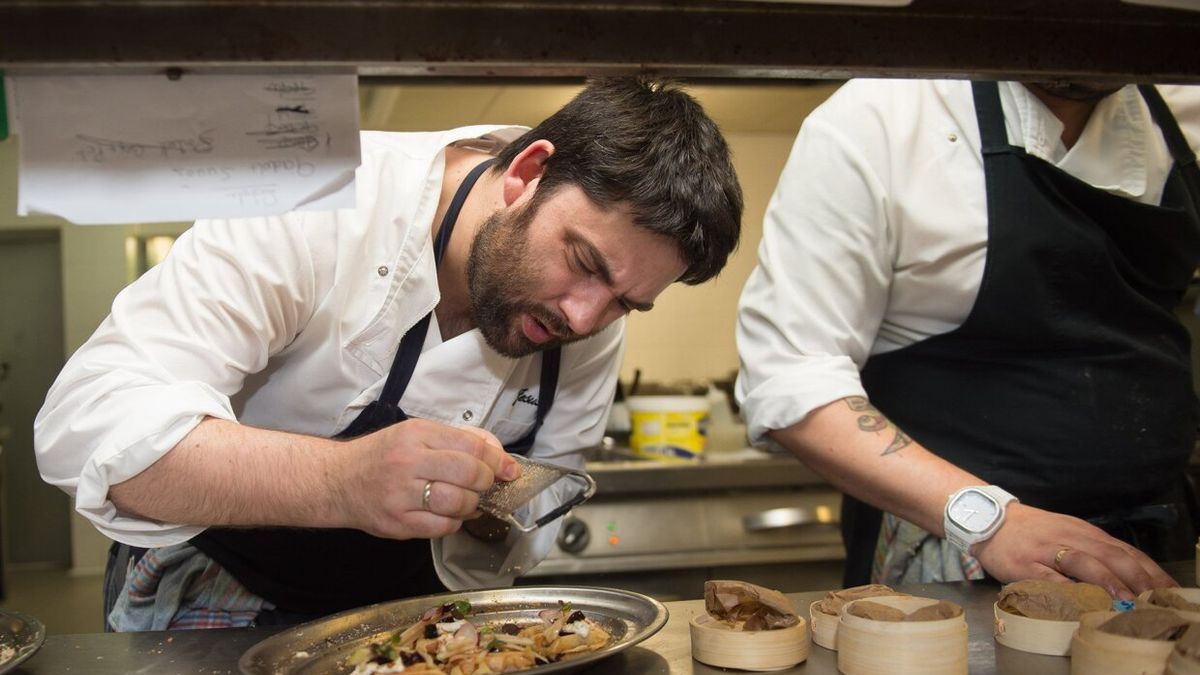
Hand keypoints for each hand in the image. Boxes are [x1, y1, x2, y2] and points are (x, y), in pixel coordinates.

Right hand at [336, 419, 519, 540]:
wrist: (337, 481)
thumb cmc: (383, 456)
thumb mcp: (416, 434)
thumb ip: (458, 440)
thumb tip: (500, 456)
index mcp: (415, 434)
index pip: (470, 446)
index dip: (496, 459)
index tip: (508, 468)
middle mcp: (407, 463)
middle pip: (468, 474)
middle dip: (486, 481)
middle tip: (484, 484)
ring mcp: (400, 496)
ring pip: (458, 503)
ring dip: (472, 504)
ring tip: (466, 499)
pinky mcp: (397, 524)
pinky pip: (442, 527)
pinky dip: (454, 522)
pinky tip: (449, 513)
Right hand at [972, 503, 1177, 599]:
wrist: (989, 520)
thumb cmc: (1034, 532)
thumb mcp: (1069, 534)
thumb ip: (1096, 553)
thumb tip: (1131, 578)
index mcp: (1085, 532)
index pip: (1125, 549)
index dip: (1149, 569)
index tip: (1169, 589)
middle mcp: (1071, 538)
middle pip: (1110, 555)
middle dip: (1137, 577)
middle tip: (1157, 597)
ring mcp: (1048, 550)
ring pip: (1084, 562)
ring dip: (1108, 580)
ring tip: (1126, 598)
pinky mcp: (1026, 563)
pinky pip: (1049, 577)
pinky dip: (1067, 589)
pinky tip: (1082, 601)